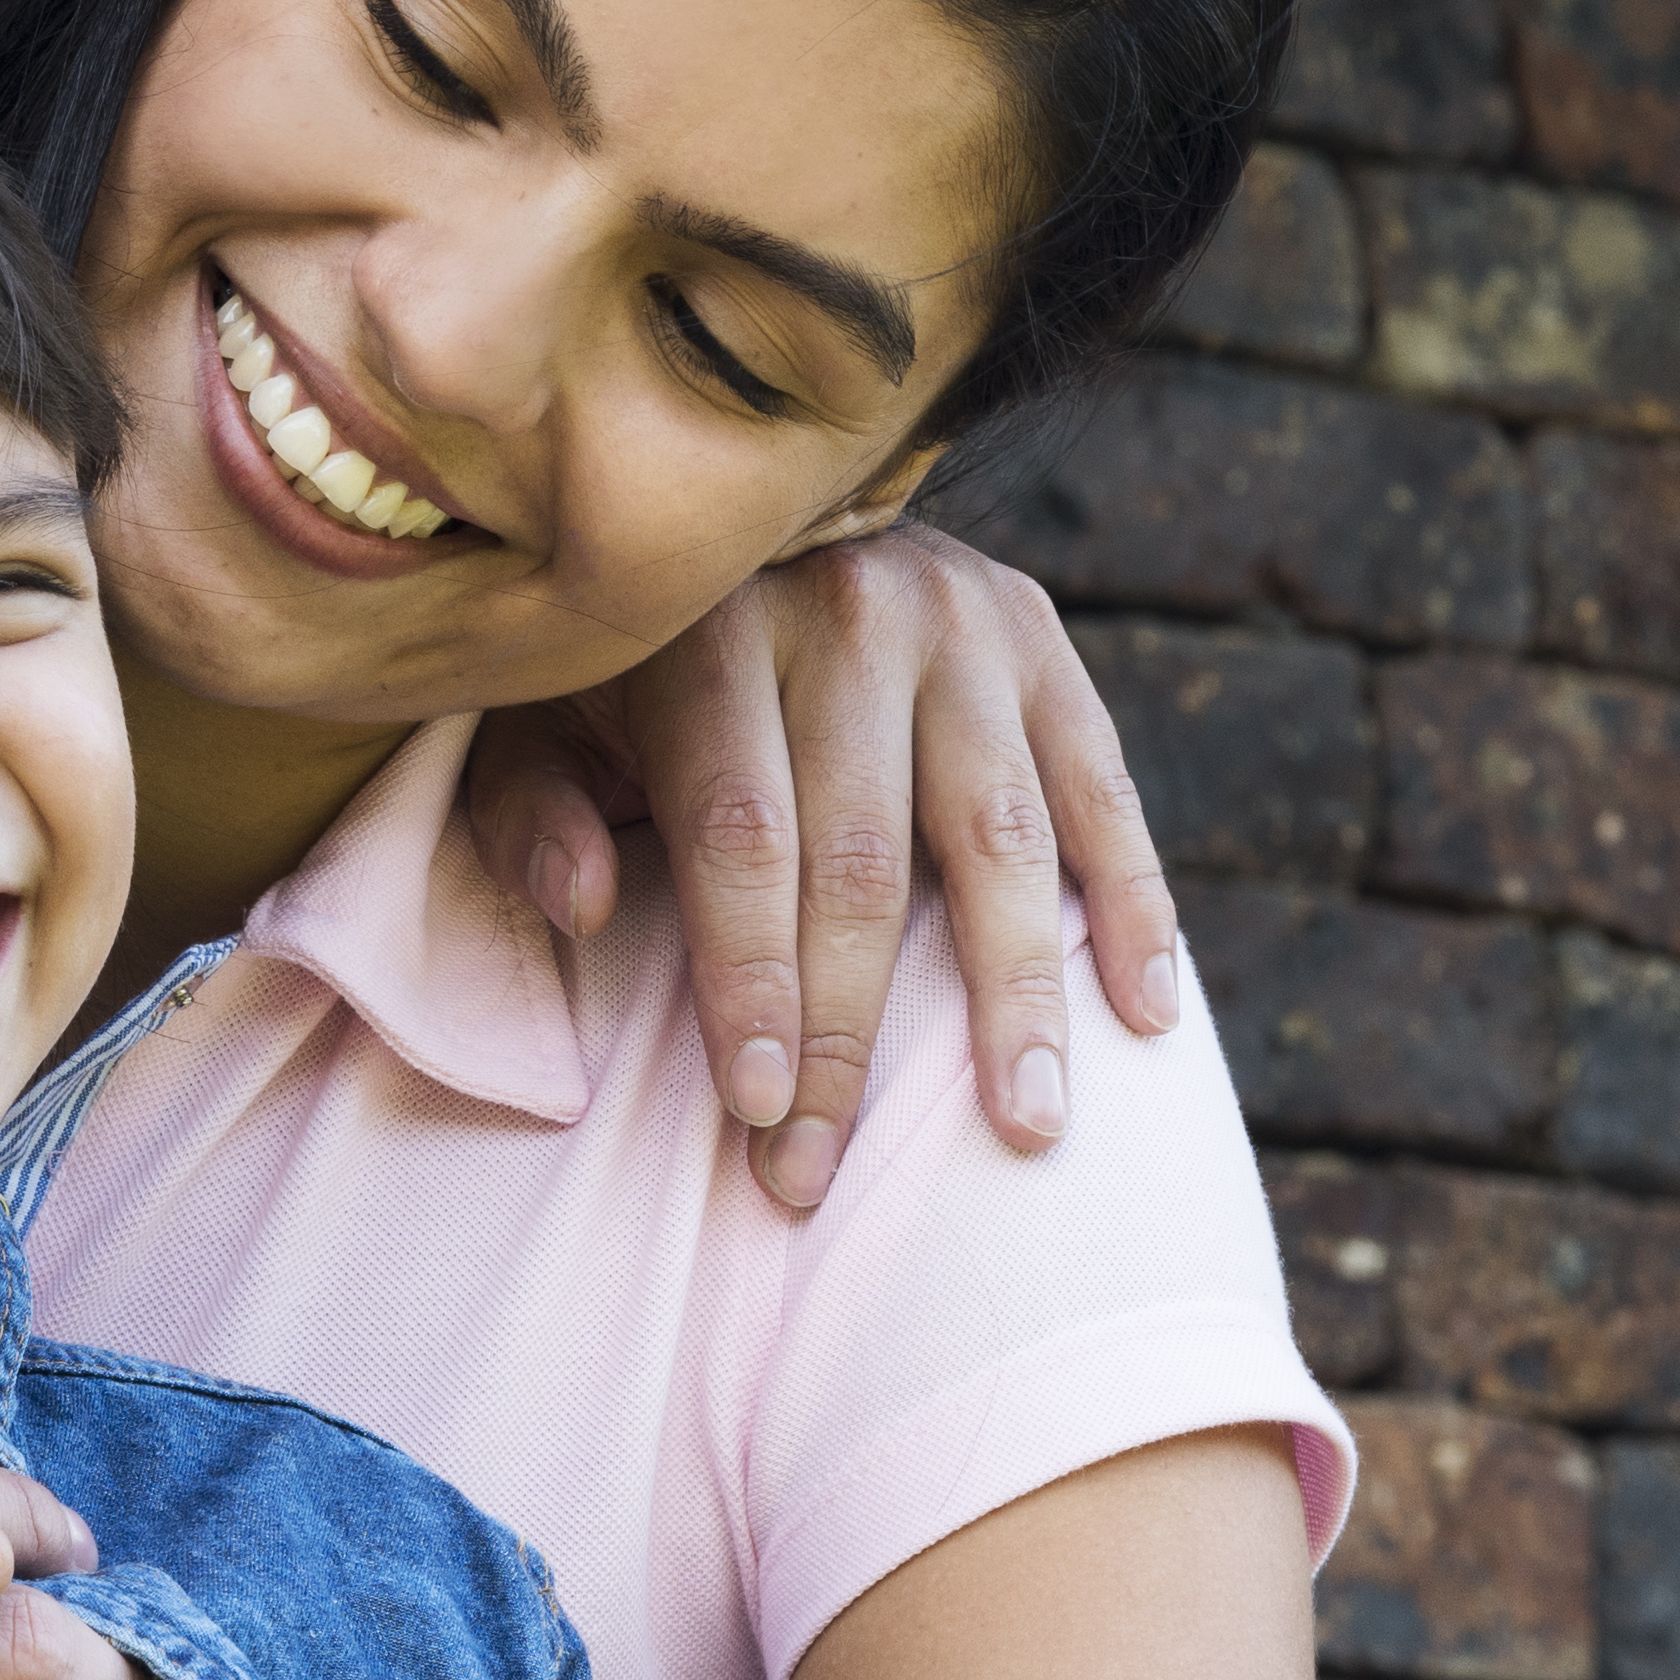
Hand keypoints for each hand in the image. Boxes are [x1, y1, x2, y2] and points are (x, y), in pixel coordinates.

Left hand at [467, 528, 1182, 1217]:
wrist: (763, 509)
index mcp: (715, 631)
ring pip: (1000, 838)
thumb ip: (534, 808)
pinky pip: (1105, 791)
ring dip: (1018, 996)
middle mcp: (850, 613)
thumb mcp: (545, 715)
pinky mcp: (1046, 637)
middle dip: (846, 1034)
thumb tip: (583, 903)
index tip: (754, 1112)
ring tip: (1030, 1125)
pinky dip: (1135, 906)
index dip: (751, 978)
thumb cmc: (640, 661)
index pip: (741, 833)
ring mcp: (965, 622)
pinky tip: (1145, 1016)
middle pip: (863, 859)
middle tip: (826, 1170)